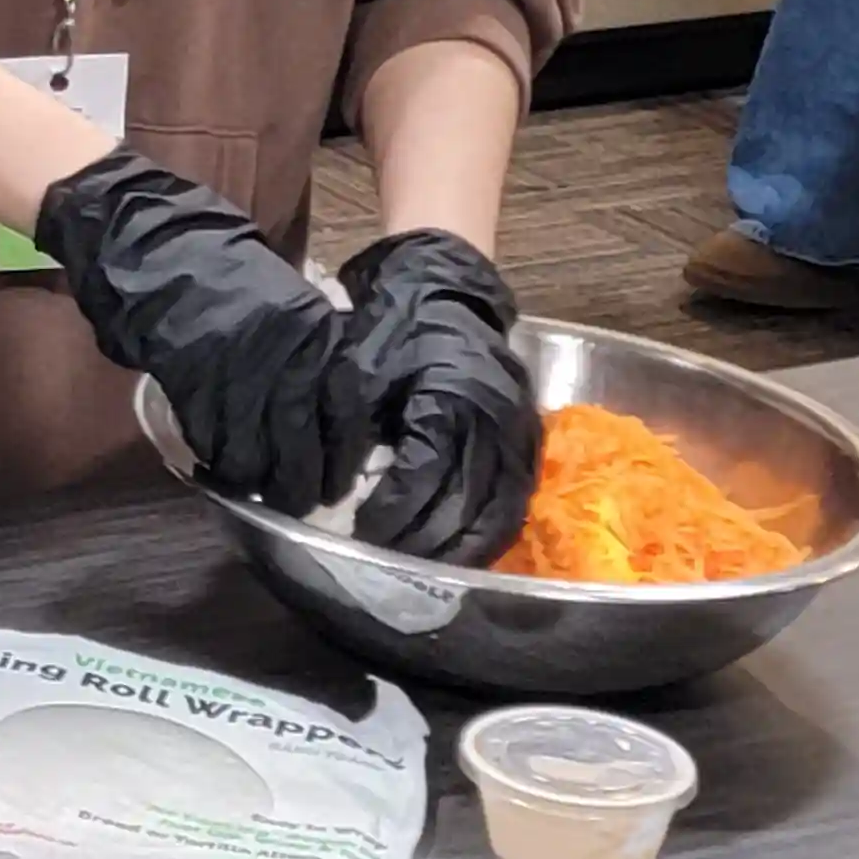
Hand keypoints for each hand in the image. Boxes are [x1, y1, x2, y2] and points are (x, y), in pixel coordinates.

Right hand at [29, 154, 370, 518]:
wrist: (158, 249)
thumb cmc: (228, 271)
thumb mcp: (291, 303)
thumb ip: (314, 354)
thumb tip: (329, 412)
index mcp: (314, 335)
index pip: (344, 413)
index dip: (342, 457)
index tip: (339, 482)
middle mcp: (281, 359)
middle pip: (302, 443)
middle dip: (302, 483)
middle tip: (302, 503)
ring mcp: (234, 374)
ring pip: (255, 450)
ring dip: (258, 481)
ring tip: (261, 495)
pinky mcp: (191, 384)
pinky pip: (211, 438)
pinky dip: (218, 461)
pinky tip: (221, 470)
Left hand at [336, 230, 537, 565]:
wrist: (446, 290)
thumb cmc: (394, 329)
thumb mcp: (356, 372)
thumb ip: (345, 432)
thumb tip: (330, 492)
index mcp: (449, 401)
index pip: (423, 479)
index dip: (392, 515)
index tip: (362, 534)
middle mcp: (493, 424)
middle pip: (463, 508)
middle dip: (423, 545)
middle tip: (387, 561)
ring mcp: (519, 434)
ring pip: (498, 516)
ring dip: (461, 551)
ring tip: (424, 568)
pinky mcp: (529, 440)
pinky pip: (516, 503)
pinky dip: (490, 534)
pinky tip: (463, 551)